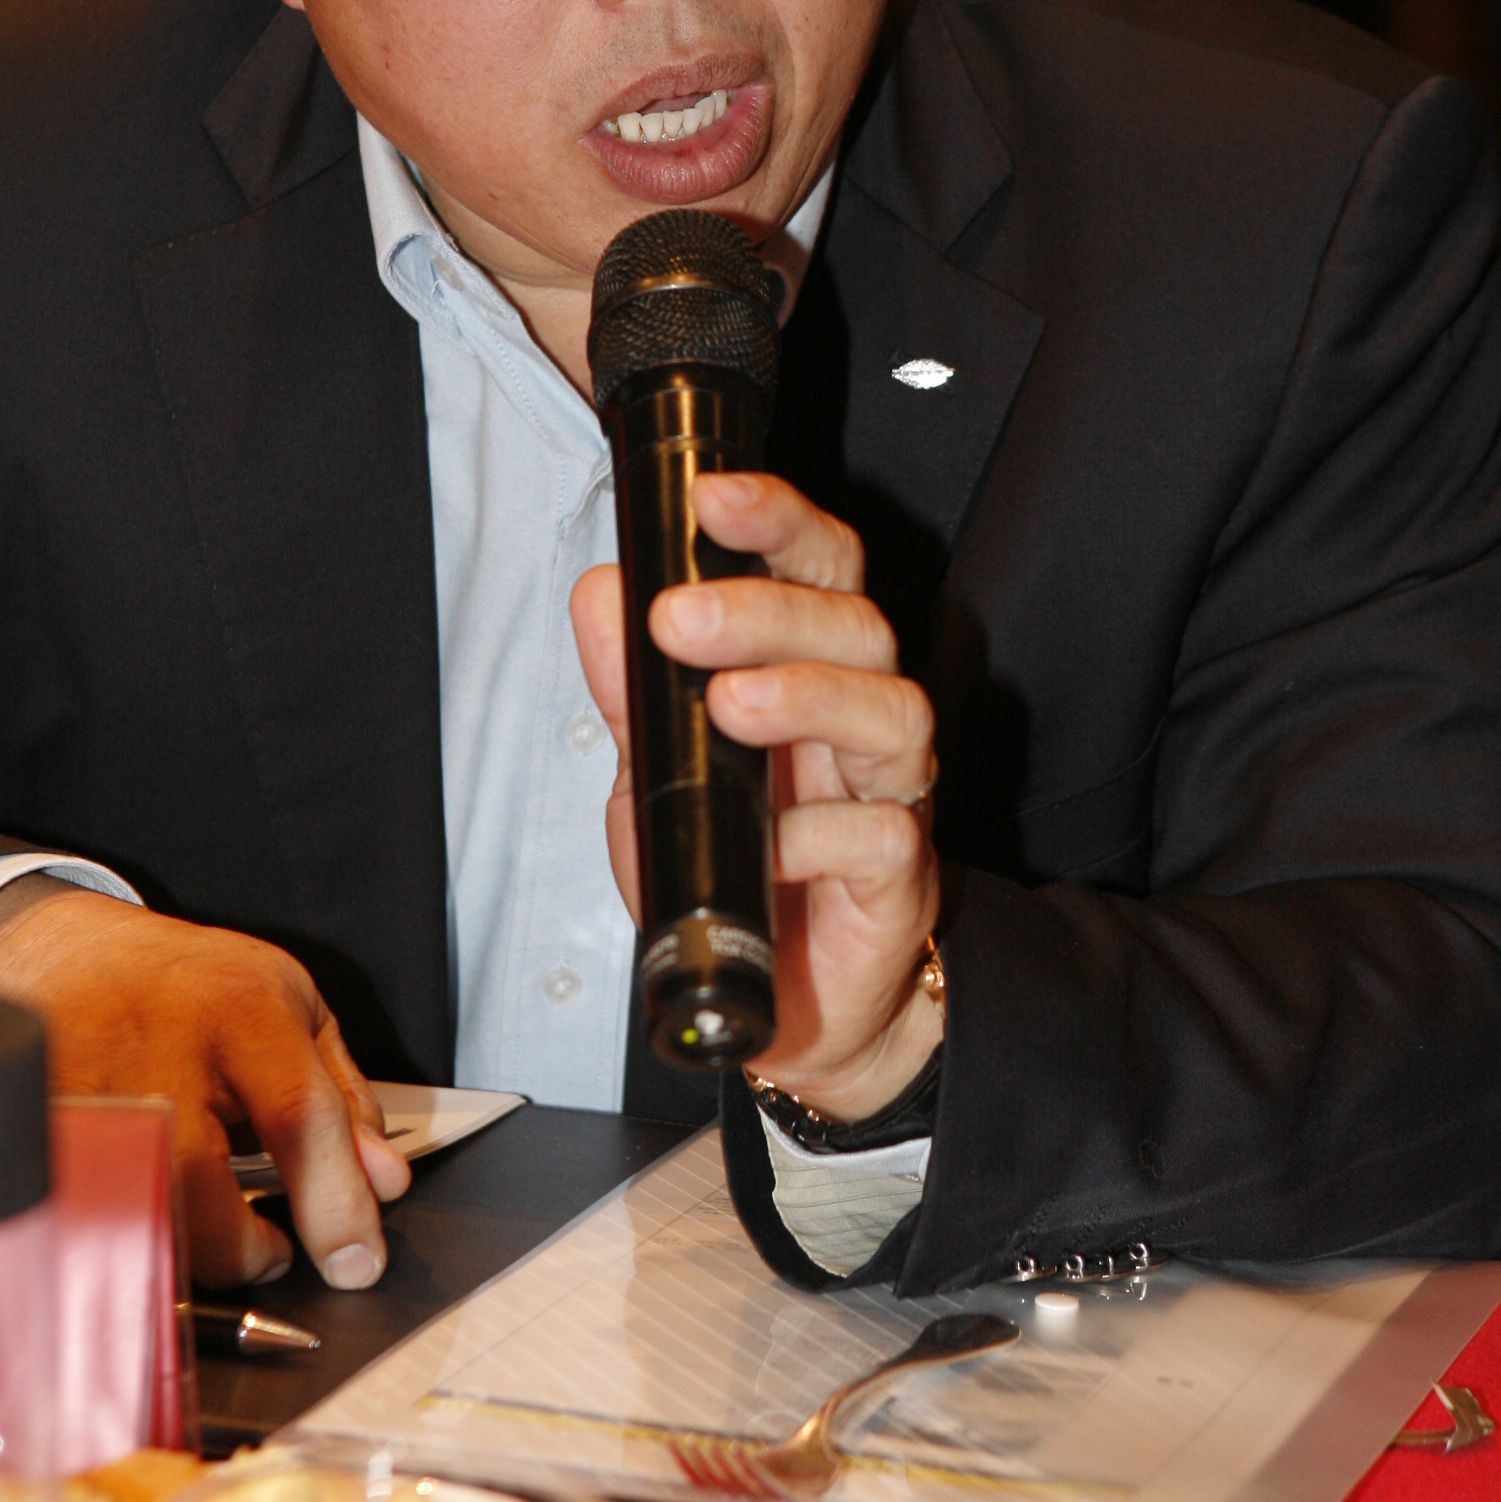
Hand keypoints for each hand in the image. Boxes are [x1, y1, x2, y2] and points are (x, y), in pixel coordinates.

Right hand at [0, 880, 409, 1287]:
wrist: (63, 954)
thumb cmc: (188, 986)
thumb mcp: (293, 1009)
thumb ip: (345, 1098)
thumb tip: (381, 1185)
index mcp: (239, 1006)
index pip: (300, 1116)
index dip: (336, 1203)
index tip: (355, 1261)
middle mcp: (157, 1044)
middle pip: (201, 1183)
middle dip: (245, 1248)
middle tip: (269, 1249)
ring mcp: (82, 1087)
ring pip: (133, 1212)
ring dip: (184, 1251)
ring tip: (211, 1233)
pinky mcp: (33, 1128)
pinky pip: (83, 1216)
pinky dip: (123, 1237)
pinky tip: (148, 1219)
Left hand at [570, 470, 940, 1123]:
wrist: (789, 1002)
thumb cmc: (737, 873)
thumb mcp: (660, 777)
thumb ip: (636, 691)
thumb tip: (598, 594)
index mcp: (809, 673)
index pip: (815, 567)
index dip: (775, 520)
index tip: (712, 498)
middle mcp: (860, 719)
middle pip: (857, 624)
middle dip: (771, 607)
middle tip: (682, 619)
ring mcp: (890, 792)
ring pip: (892, 709)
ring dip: (807, 695)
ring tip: (730, 707)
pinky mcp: (902, 873)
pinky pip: (884, 833)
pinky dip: (822, 832)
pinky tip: (771, 844)